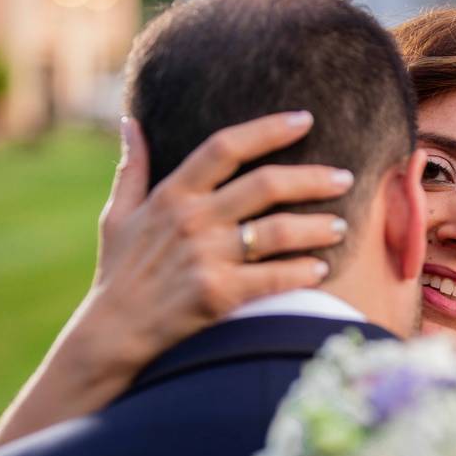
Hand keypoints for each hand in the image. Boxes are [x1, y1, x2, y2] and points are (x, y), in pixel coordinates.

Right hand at [90, 112, 352, 368]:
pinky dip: (302, 272)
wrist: (110, 335)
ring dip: (317, 227)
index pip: (225, 147)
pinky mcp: (216, 294)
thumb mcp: (117, 216)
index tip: (304, 120)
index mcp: (171, 195)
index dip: (268, 129)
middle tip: (345, 178)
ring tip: (341, 226)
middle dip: (313, 179)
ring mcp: (205, 257)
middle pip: (265, 185)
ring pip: (278, 232)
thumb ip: (131, 169)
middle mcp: (190, 220)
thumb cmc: (119, 274)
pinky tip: (321, 270)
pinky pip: (274, 278)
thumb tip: (131, 122)